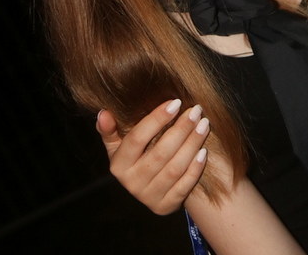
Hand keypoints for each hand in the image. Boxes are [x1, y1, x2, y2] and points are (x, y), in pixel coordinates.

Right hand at [97, 100, 209, 214]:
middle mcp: (131, 182)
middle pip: (160, 152)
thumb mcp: (119, 145)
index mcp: (119, 164)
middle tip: (196, 110)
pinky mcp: (165, 206)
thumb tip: (103, 113)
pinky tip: (203, 150)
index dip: (157, 119)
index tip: (176, 102)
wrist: (150, 189)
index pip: (137, 138)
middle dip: (181, 128)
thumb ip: (111, 130)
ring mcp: (149, 196)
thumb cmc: (136, 157)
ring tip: (204, 124)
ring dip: (192, 144)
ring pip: (175, 168)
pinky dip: (195, 168)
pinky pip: (184, 186)